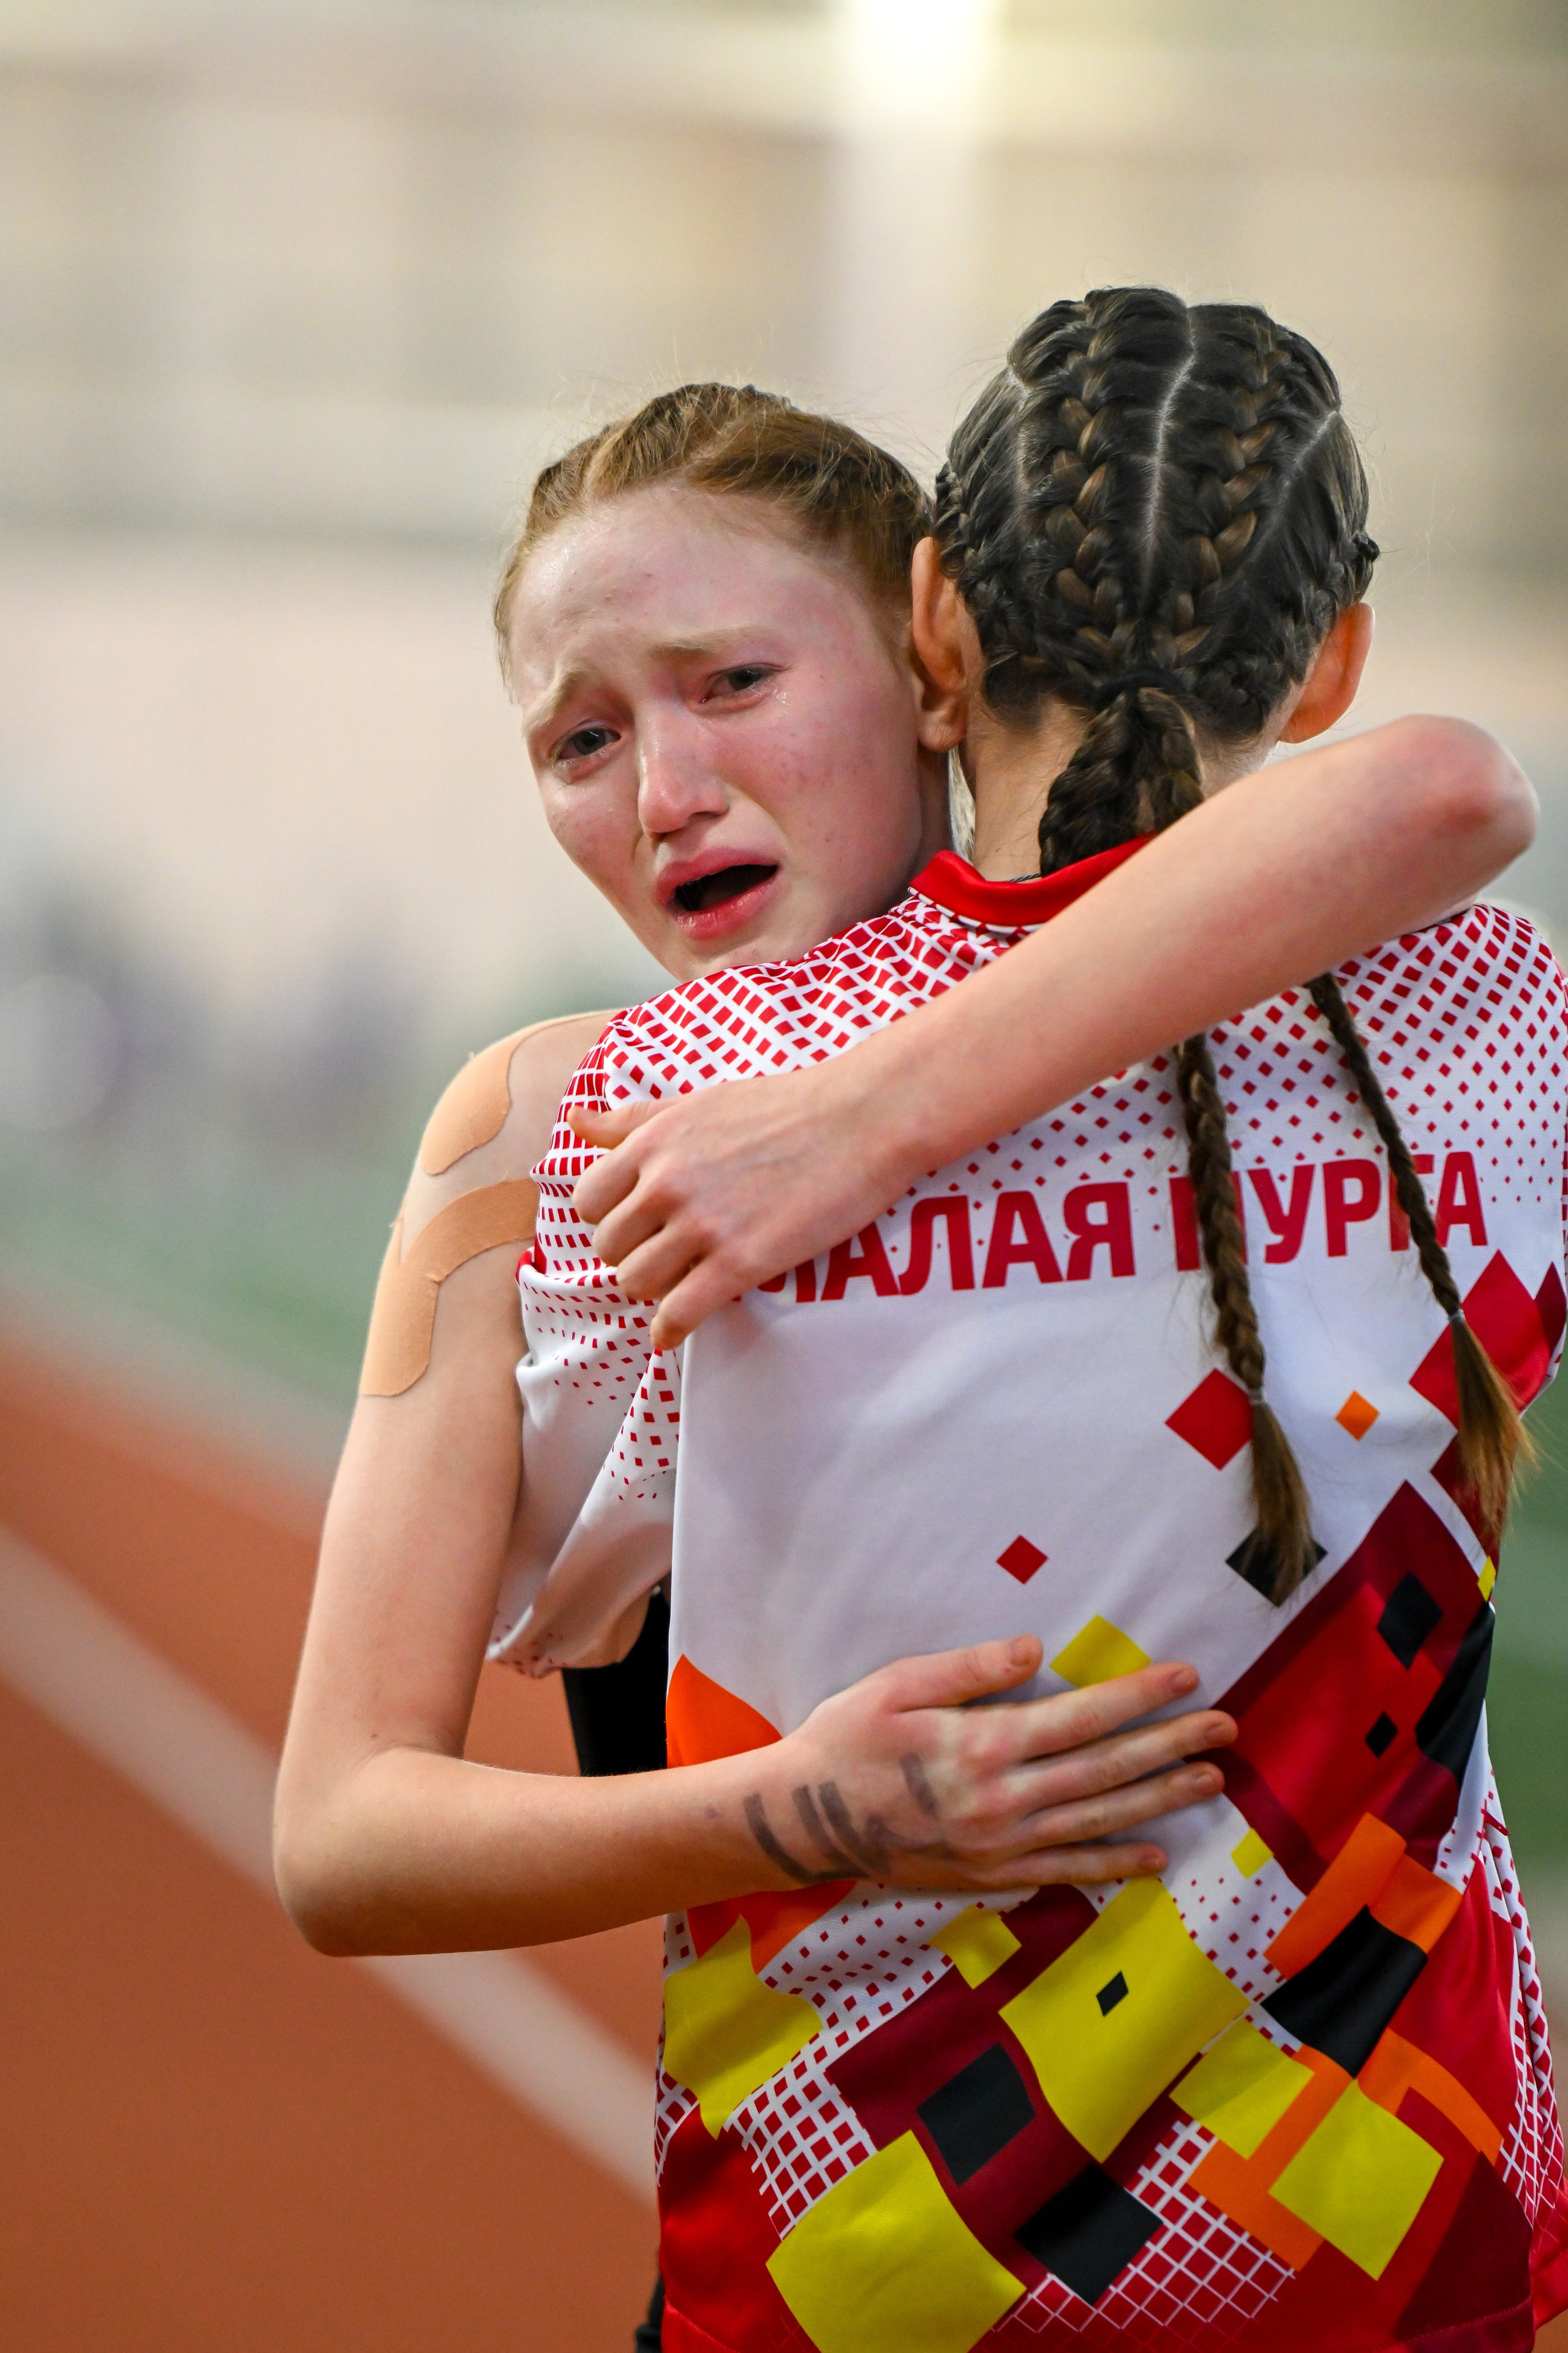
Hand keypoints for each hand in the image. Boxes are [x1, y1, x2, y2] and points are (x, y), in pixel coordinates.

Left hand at [570, 1060, 902, 1346]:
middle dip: (629, 1255)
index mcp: (655, 1142)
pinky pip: (679, 1312)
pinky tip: (673, 1334)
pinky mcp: (741, 1262)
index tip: (633, 1226)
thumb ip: (636, 1118)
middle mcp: (668, 1184)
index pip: (589, 1198)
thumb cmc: (787, 1105)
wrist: (861, 1119)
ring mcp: (703, 1225)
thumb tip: (579, 1121)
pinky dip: (669, 1331)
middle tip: (659, 1258)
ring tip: (674, 1287)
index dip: (607, 1218)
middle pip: (609, 1245)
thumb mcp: (700, 1101)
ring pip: (636, 1281)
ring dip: (651, 1291)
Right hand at [740, 1636, 1235, 1894]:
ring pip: (1098, 1822)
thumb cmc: (846, 1740)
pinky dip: (1112, 1866)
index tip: (1186, 1677)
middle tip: (1226, 1728)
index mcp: (980, 1746)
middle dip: (1170, 1746)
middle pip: (1104, 1771)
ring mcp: (1000, 1847)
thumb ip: (969, 1669)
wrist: (803, 1822)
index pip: (1080, 1718)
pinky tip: (1153, 1856)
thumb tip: (1036, 1648)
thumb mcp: (896, 1686)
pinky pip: (1065, 1872)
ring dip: (1159, 1799)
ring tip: (1210, 1780)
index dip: (1138, 1698)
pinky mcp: (991, 1877)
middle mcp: (1001, 1802)